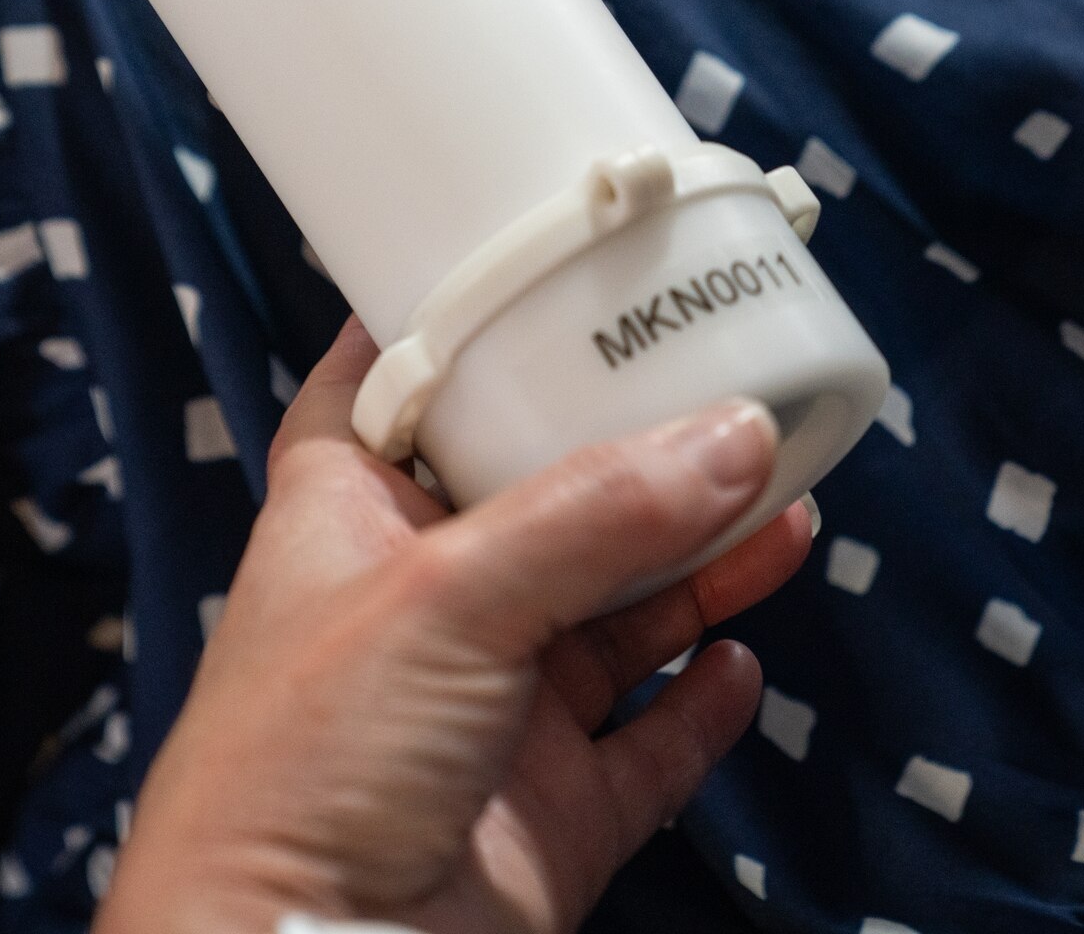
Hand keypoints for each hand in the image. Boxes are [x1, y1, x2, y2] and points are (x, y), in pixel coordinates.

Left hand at [95, 321, 814, 933]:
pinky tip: (743, 654)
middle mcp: (421, 608)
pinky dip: (699, 701)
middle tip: (729, 387)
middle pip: (543, 498)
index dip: (459, 328)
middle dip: (635, 448)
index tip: (544, 267)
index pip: (395, 389)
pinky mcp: (547, 816)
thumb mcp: (447, 597)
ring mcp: (489, 716)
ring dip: (697, 562)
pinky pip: (646, 746)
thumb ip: (599, 515)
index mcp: (347, 521)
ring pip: (614, 614)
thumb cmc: (299, 770)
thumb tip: (738, 436)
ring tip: (784, 504)